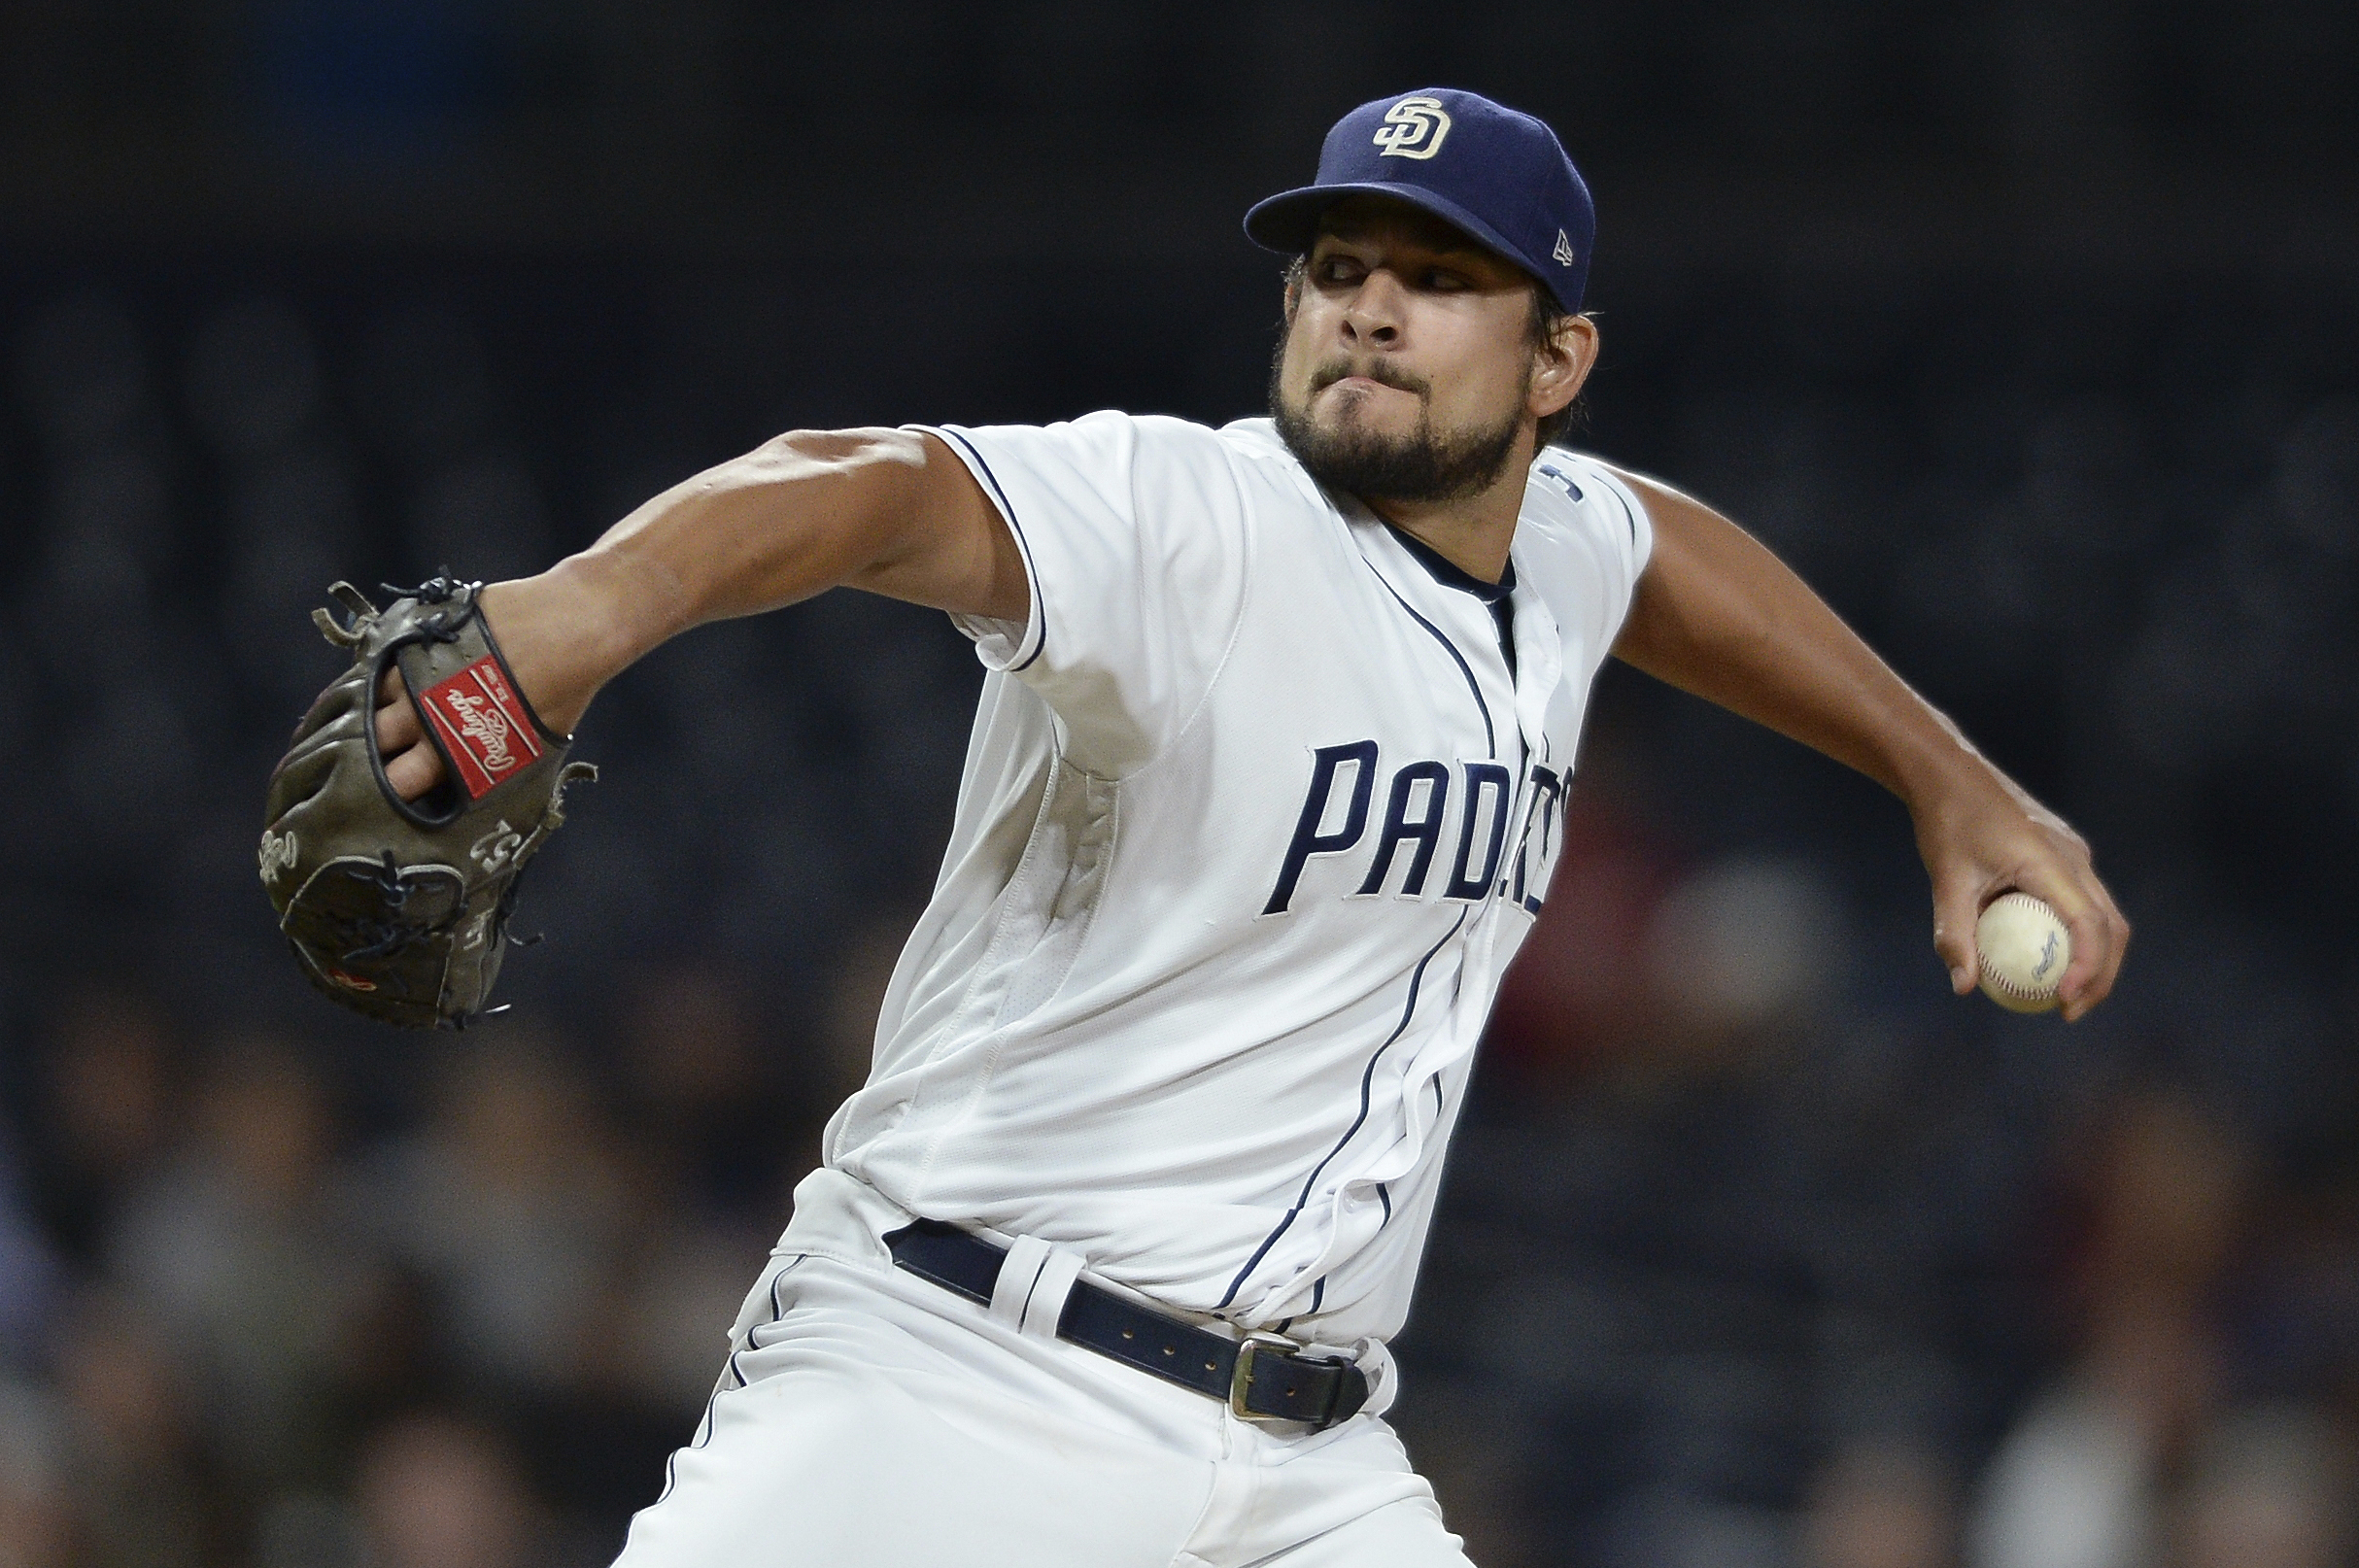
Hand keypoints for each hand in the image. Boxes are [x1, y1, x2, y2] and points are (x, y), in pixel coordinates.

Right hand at [374, 574, 611, 801]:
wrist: (571, 622)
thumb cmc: (564, 690)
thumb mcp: (535, 747)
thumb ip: (494, 765)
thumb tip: (479, 780)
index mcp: (448, 749)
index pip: (396, 784)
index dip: (392, 790)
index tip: (396, 789)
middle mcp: (420, 711)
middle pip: (372, 742)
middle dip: (373, 750)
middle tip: (384, 751)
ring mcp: (414, 668)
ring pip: (374, 696)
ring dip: (379, 705)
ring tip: (391, 708)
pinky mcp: (418, 631)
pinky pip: (389, 656)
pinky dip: (392, 668)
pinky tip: (402, 671)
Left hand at [1913, 762, 2128, 1020]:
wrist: (1950, 775)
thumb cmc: (1946, 824)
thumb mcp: (1945, 880)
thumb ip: (1954, 933)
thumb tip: (1962, 987)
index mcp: (2051, 862)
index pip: (2089, 923)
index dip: (2088, 967)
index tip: (2063, 1002)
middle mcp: (2074, 858)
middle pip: (2111, 926)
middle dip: (2101, 975)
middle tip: (2069, 1012)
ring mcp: (2074, 855)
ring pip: (2105, 915)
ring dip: (2095, 958)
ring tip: (2064, 997)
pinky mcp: (2065, 855)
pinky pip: (2083, 902)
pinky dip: (2078, 936)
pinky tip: (2046, 961)